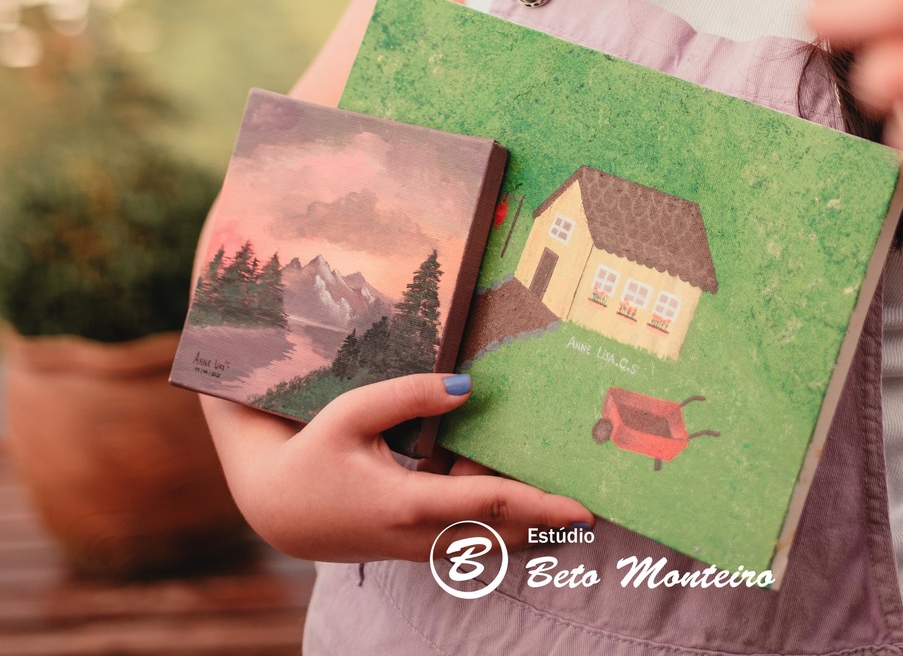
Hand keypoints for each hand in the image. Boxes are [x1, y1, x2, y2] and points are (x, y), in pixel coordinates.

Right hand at [205, 372, 592, 562]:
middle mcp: (415, 536)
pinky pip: (463, 542)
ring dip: (523, 529)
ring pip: (483, 546)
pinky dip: (493, 527)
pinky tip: (507, 500)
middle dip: (545, 525)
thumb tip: (467, 388)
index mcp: (405, 503)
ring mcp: (412, 549)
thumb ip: (411, 395)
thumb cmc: (312, 451)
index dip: (538, 506)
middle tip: (592, 509)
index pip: (488, 506)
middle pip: (498, 536)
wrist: (276, 507)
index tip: (581, 507)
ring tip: (561, 504)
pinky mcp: (409, 548)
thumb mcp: (353, 411)